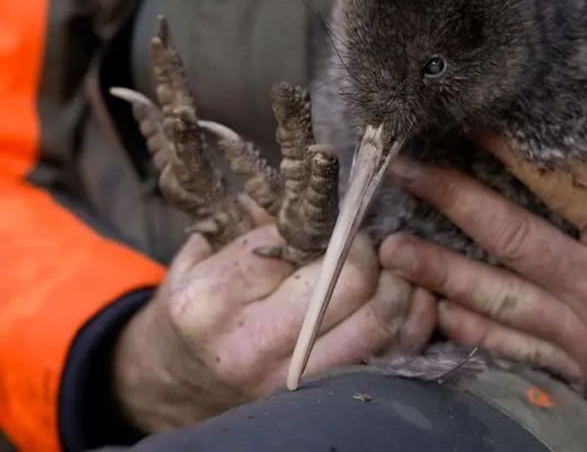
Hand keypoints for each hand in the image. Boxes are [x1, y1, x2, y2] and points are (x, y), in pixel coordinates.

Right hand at [113, 203, 436, 431]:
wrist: (177, 386)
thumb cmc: (194, 312)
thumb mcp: (200, 260)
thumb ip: (249, 224)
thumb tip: (308, 189)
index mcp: (214, 299)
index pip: (295, 242)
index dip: (327, 222)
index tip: (338, 214)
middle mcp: (253, 344)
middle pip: (348, 280)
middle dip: (367, 249)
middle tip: (366, 239)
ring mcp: (290, 380)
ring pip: (378, 321)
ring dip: (399, 284)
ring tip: (394, 265)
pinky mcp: (320, 398)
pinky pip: (390, 358)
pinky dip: (410, 323)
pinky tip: (408, 298)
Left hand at [379, 126, 586, 390]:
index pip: (556, 184)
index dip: (504, 150)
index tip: (463, 122)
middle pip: (510, 239)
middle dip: (449, 201)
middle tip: (403, 173)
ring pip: (500, 301)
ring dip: (440, 273)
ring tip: (391, 249)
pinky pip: (518, 349)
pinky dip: (474, 329)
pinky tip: (435, 307)